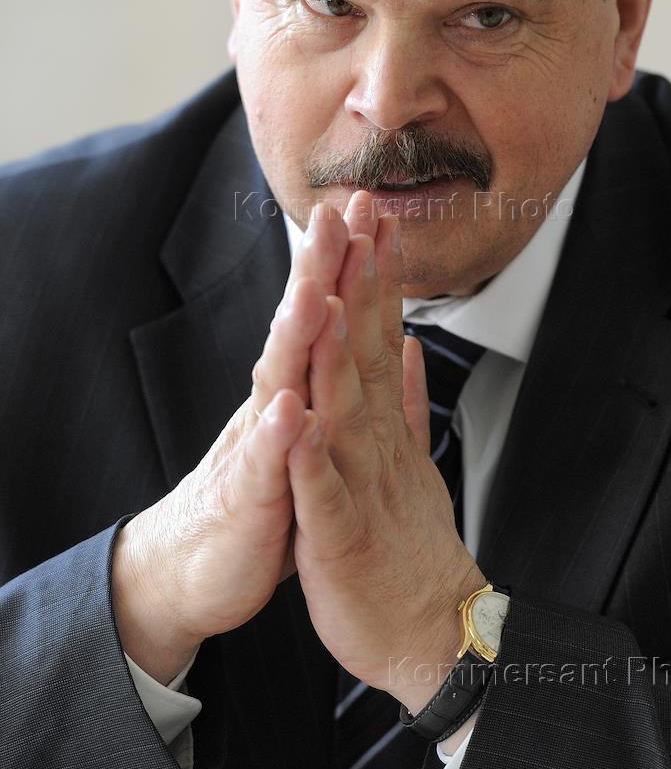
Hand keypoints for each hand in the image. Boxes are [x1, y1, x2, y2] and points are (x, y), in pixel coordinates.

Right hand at [111, 204, 353, 683]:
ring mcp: (259, 444)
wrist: (201, 560)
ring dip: (295, 338)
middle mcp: (275, 401)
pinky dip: (278, 438)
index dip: (350, 262)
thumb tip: (364, 324)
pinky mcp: (250, 496)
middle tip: (333, 215)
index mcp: (299, 385)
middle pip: (299, 327)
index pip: (327, 311)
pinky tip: (286, 410)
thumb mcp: (308, 424)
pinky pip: (265, 465)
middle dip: (317, 270)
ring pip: (279, 383)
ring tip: (312, 293)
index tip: (371, 209)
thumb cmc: (265, 488)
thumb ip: (332, 375)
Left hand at [285, 191, 483, 712]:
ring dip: (338, 354)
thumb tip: (413, 345)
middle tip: (363, 218)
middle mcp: (376, 444)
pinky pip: (324, 495)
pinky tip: (299, 422)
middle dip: (363, 284)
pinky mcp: (341, 537)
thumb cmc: (411, 545)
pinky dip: (311, 459)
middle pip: (369, 354)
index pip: (382, 335)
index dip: (377, 274)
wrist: (431, 628)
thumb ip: (410, 400)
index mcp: (384, 425)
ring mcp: (362, 487)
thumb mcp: (413, 459)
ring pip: (348, 412)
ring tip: (329, 298)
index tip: (373, 216)